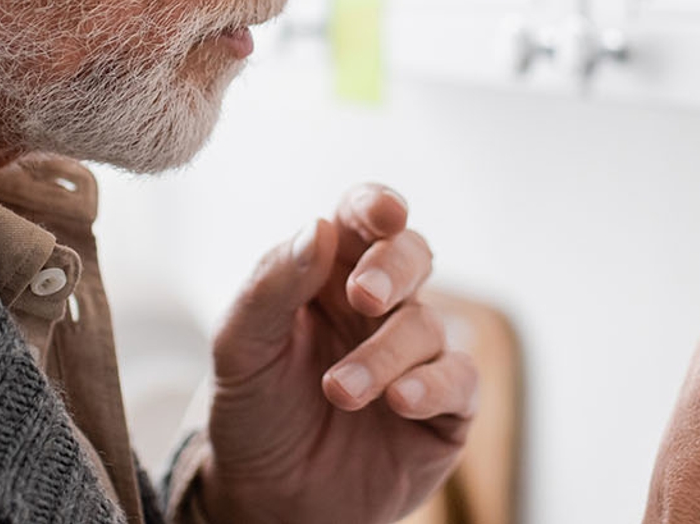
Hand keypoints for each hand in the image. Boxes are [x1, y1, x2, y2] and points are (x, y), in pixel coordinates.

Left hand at [195, 184, 475, 523]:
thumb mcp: (240, 348)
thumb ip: (272, 285)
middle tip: (363, 296)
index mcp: (330, 275)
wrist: (266, 502)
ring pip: (427, 325)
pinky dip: (432, 385)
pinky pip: (459, 380)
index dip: (378, 205)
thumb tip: (319, 226)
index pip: (363, 219)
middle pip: (412, 255)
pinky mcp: (444, 409)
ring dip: (383, 354)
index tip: (381, 213)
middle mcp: (380, 308)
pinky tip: (399, 401)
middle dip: (394, 267)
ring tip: (338, 391)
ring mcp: (415, 356)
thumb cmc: (253, 412)